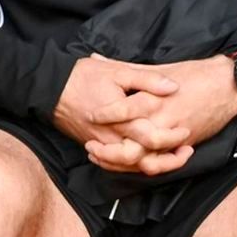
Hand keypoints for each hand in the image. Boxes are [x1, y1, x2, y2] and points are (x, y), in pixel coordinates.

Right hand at [55, 54, 186, 173]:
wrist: (49, 88)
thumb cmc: (83, 76)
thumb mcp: (118, 70)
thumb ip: (147, 79)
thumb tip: (173, 86)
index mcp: (122, 118)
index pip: (153, 138)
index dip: (174, 139)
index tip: (187, 131)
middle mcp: (113, 136)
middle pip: (144, 161)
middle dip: (169, 160)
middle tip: (185, 150)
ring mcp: (102, 144)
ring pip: (131, 166)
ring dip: (153, 165)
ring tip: (170, 158)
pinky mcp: (94, 145)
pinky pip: (116, 164)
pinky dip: (132, 165)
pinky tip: (144, 158)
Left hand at [88, 55, 236, 175]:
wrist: (227, 86)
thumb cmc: (192, 73)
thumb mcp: (156, 68)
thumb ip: (125, 68)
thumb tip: (96, 58)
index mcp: (153, 97)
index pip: (122, 110)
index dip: (104, 115)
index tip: (90, 116)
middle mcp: (161, 120)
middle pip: (130, 143)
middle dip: (107, 150)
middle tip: (91, 146)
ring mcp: (173, 136)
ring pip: (143, 160)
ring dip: (121, 163)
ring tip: (103, 159)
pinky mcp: (184, 145)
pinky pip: (161, 162)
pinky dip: (144, 166)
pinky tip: (129, 163)